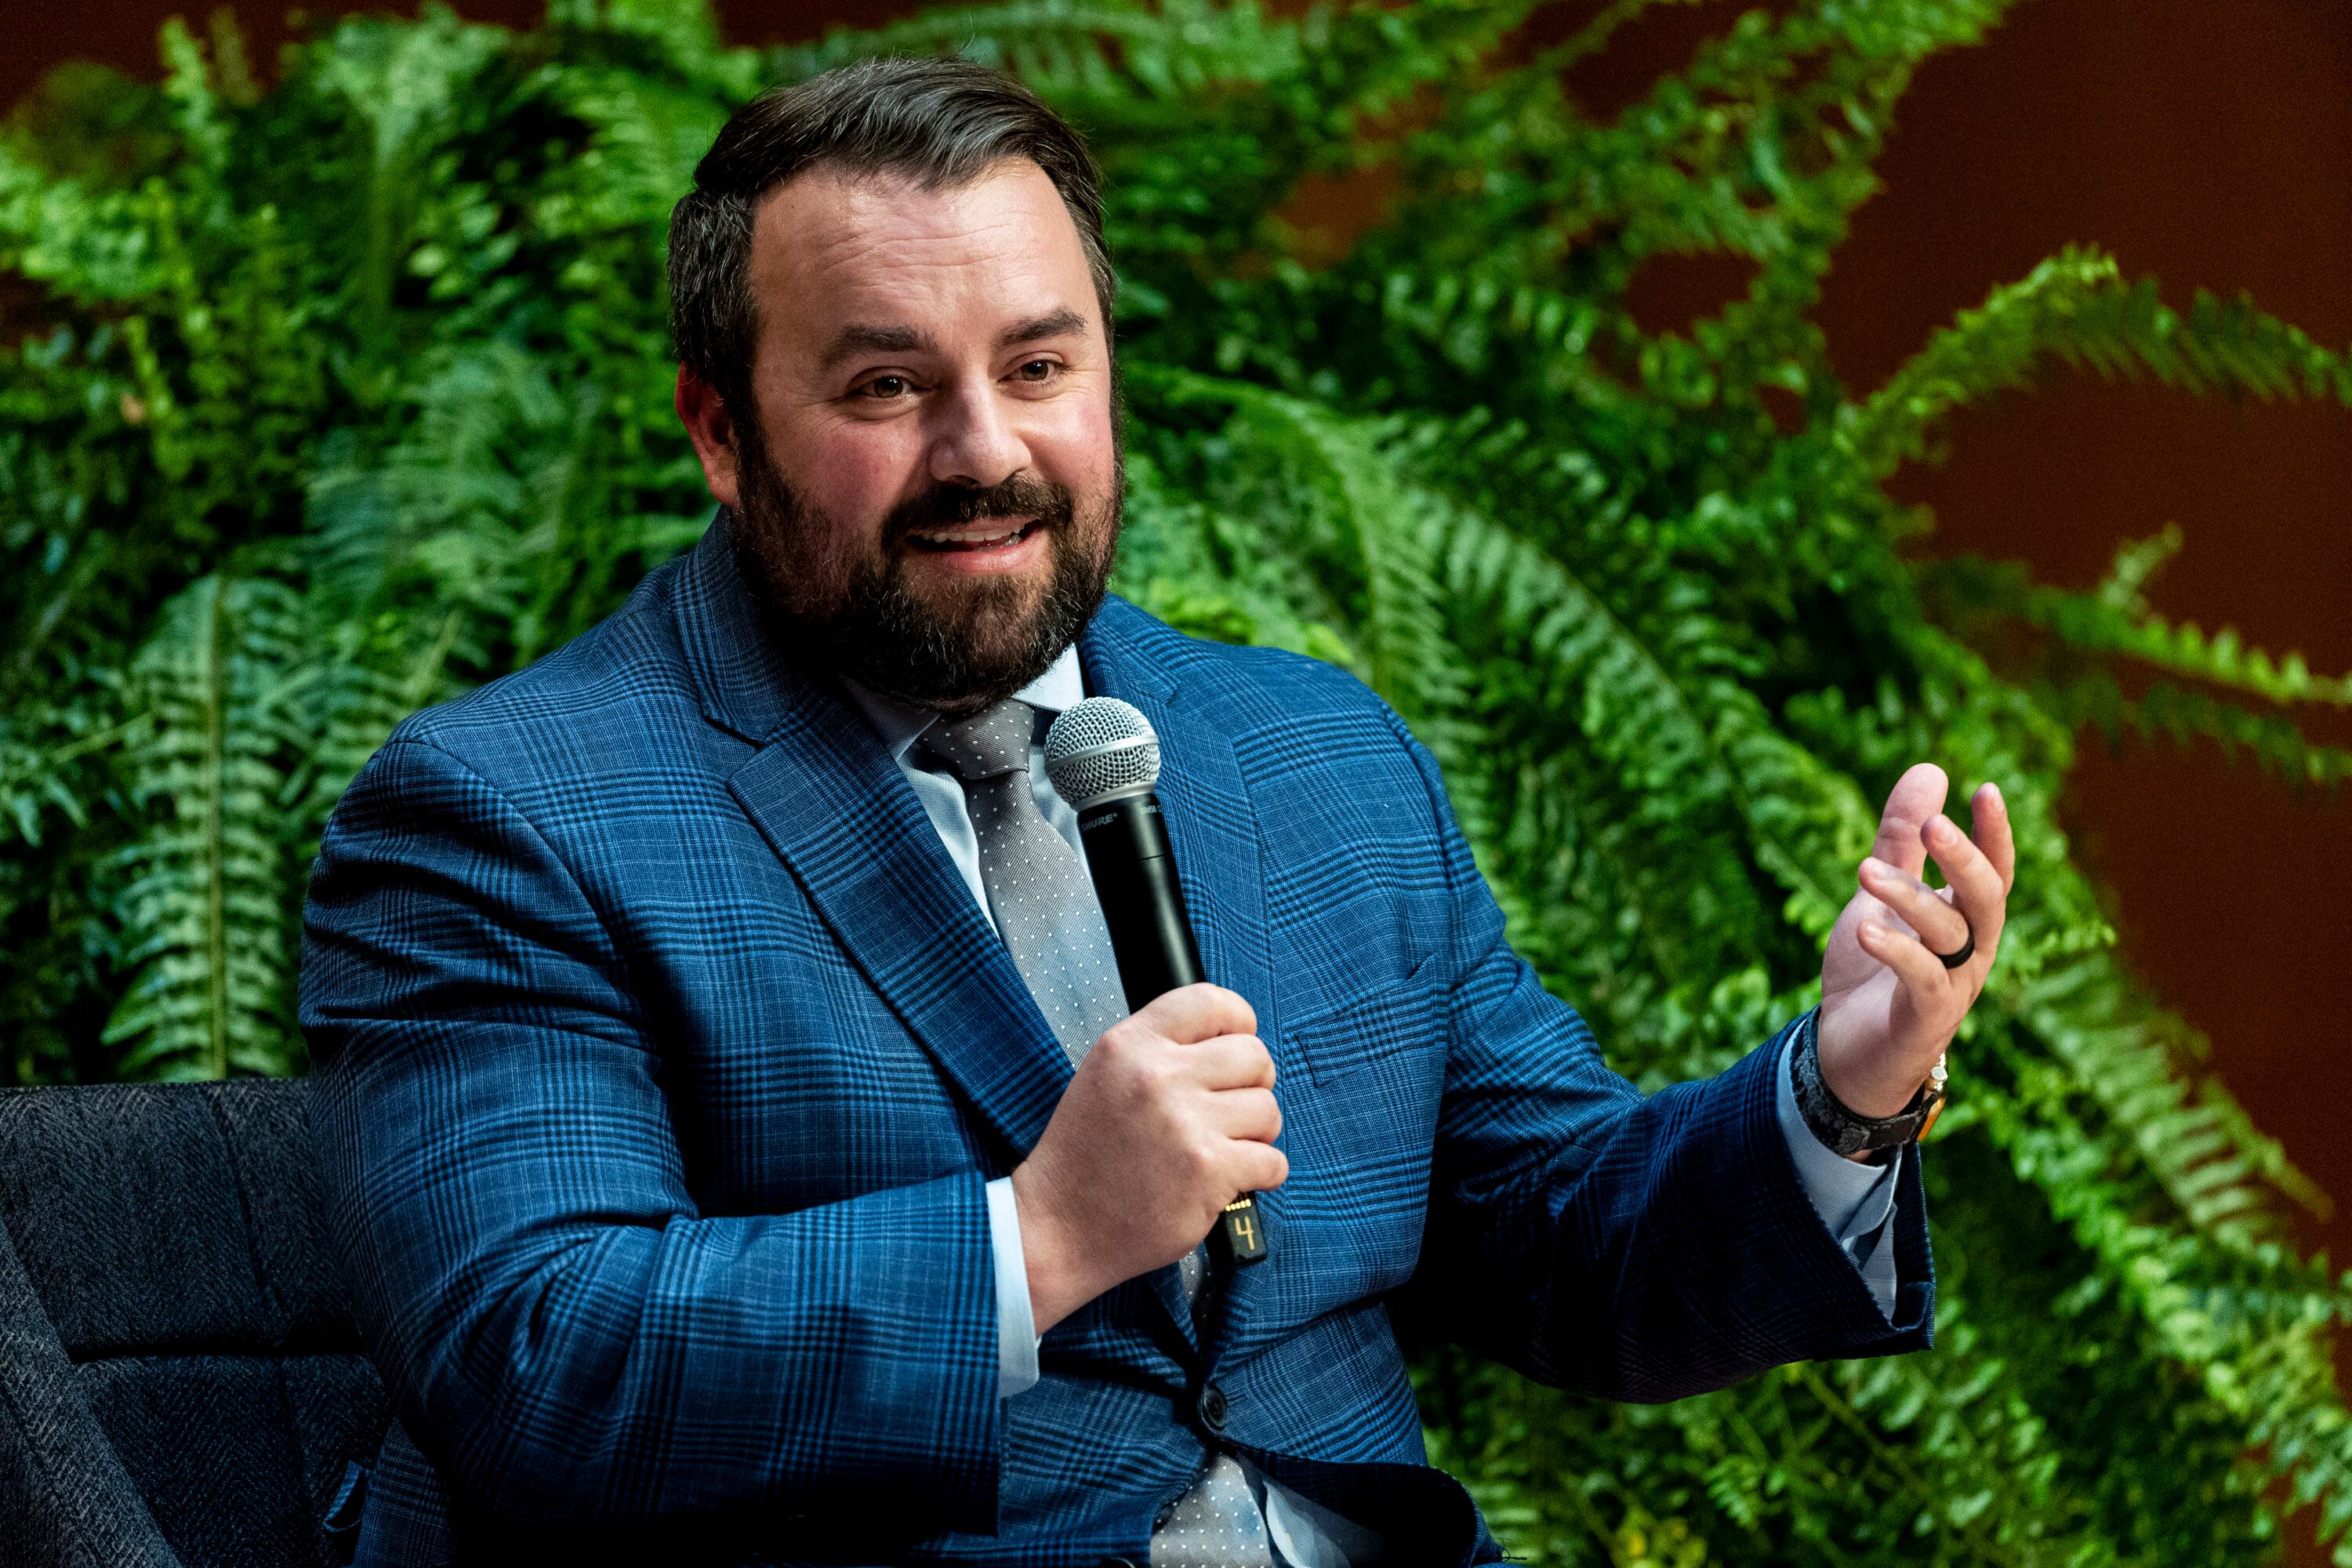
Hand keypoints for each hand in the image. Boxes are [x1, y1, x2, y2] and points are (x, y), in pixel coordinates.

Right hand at [1010, 984, 1287, 1333]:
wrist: (1058, 1226)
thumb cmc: (1084, 1159)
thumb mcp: (1104, 1076)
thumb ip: (1159, 1051)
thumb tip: (1228, 1041)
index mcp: (1130, 1044)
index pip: (1210, 1001)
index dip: (1239, 1021)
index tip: (1240, 1041)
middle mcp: (1157, 1076)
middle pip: (1253, 1055)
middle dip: (1253, 1085)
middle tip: (1232, 1110)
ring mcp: (1184, 1123)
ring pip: (1268, 1109)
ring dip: (1256, 1134)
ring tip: (1222, 1149)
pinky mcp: (1208, 1171)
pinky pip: (1272, 1161)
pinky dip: (1261, 1175)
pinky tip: (1229, 1180)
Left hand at [1817, 763, 2014, 1134]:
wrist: (1845, 1054)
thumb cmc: (1872, 973)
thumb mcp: (1880, 896)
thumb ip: (1900, 841)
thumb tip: (1932, 769)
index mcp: (1964, 920)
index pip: (1992, 871)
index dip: (1995, 834)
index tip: (1986, 790)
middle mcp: (1971, 952)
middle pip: (1986, 899)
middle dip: (1964, 859)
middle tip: (1933, 823)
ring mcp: (1953, 987)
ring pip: (1950, 935)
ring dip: (1910, 897)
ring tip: (1864, 870)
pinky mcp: (1925, 1020)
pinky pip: (1922, 980)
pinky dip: (1898, 950)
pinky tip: (1865, 925)